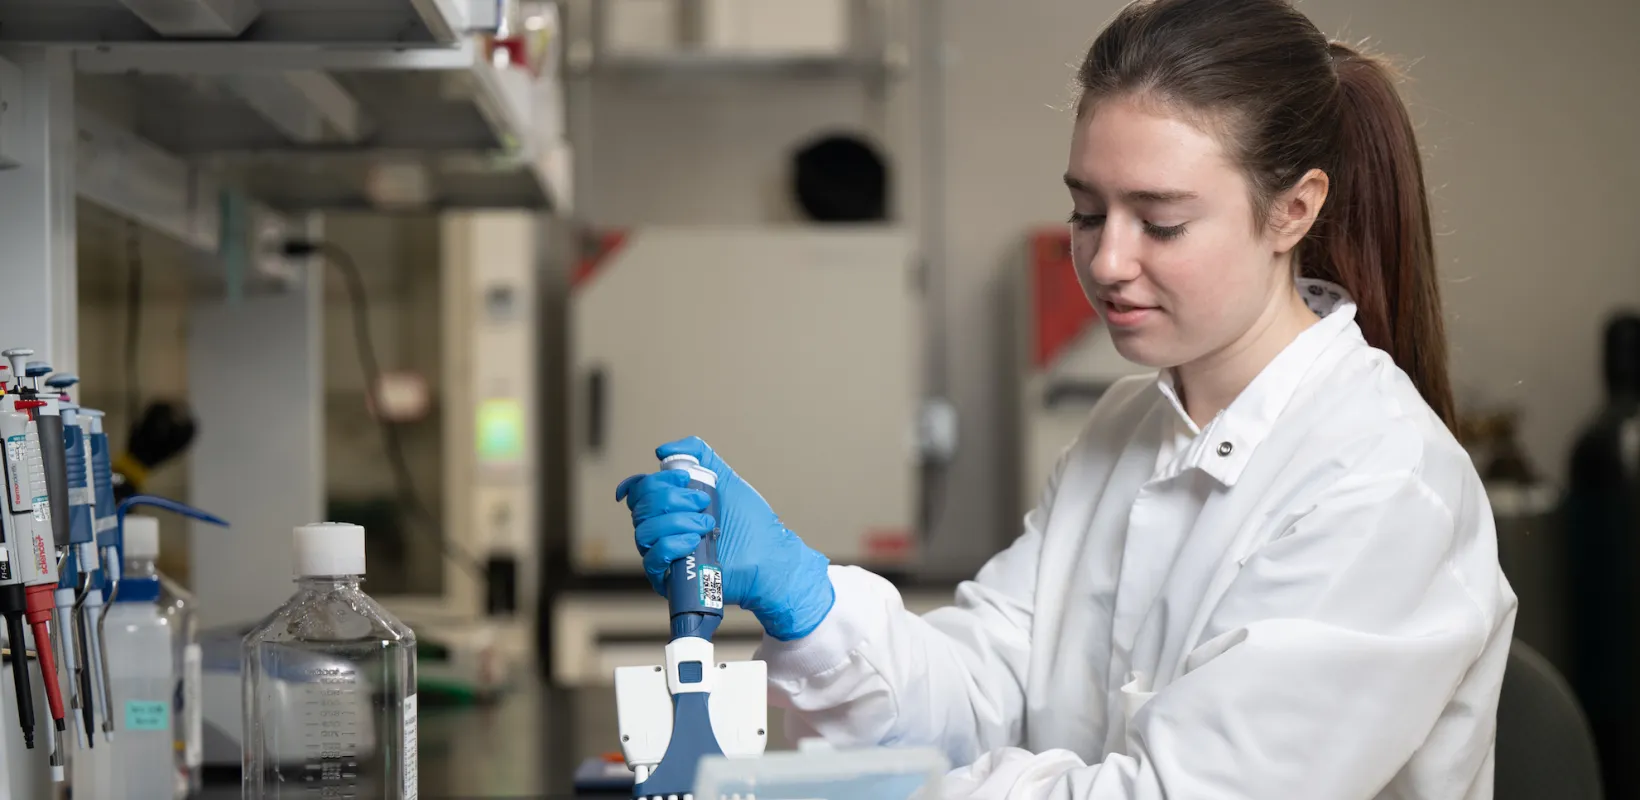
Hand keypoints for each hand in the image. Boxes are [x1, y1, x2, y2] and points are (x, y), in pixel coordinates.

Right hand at [616, 437, 835, 640]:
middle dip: (672, 498)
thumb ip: (700, 455)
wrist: (768, 556)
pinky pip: (651, 559)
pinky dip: (671, 544)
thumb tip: (663, 451)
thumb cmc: (750, 523)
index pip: (640, 491)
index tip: (684, 477)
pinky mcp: (668, 579)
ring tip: (706, 523)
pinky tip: (693, 542)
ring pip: (644, 531)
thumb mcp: (725, 479)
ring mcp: (664, 555)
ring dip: (676, 522)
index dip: (655, 481)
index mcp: (669, 508)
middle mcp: (661, 530)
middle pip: (641, 507)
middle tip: (704, 501)